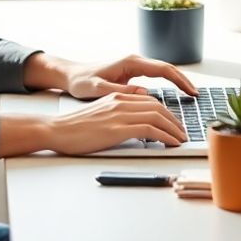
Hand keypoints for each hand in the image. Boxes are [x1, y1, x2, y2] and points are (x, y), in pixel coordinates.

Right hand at [47, 92, 187, 154]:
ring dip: (174, 129)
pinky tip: (171, 143)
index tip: (174, 124)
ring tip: (181, 139)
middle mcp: (120, 102)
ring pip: (157, 116)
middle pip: (157, 107)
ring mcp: (119, 114)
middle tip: (182, 133)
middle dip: (174, 120)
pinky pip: (150, 129)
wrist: (57, 130)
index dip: (166, 113)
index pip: (150, 101)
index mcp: (117, 97)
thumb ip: (118, 116)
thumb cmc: (75, 128)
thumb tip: (136, 127)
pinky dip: (165, 136)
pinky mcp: (118, 128)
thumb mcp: (100, 115)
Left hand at [62, 54, 197, 99]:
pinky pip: (155, 76)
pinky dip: (168, 83)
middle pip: (167, 68)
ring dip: (177, 81)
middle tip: (196, 96)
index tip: (191, 92)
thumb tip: (144, 95)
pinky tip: (174, 93)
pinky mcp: (132, 72)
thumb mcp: (98, 88)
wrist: (71, 75)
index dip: (179, 80)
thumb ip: (120, 91)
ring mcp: (134, 66)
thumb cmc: (82, 81)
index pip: (162, 69)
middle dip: (183, 80)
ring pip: (162, 71)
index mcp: (130, 62)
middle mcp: (135, 61)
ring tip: (190, 95)